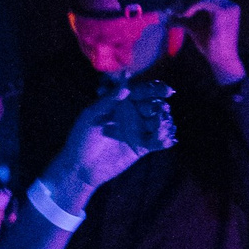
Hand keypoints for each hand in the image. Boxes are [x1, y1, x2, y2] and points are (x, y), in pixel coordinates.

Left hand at [54, 80, 175, 203]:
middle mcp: (134, 113)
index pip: (143, 91)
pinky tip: (168, 140)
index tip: (167, 90)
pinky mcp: (143, 147)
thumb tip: (126, 82)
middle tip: (159, 114)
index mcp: (123, 101)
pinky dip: (164, 139)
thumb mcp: (92, 115)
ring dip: (164, 123)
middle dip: (160, 108)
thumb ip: (109, 99)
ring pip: (160, 122)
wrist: (81, 166)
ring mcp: (139, 130)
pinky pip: (158, 141)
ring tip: (160, 127)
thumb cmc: (82, 136)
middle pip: (155, 105)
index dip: (156, 89)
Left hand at [176, 0, 244, 84]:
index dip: (193, 2)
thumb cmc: (210, 46)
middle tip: (180, 13)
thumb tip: (169, 18)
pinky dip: (192, 7)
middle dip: (192, 2)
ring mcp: (229, 7)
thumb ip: (184, 20)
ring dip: (191, 5)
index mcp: (228, 8)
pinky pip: (203, 2)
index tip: (180, 11)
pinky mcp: (223, 12)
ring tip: (182, 16)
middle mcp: (231, 6)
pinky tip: (185, 15)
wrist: (222, 59)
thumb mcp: (195, 28)